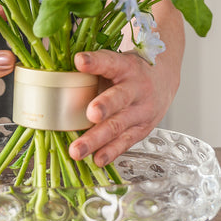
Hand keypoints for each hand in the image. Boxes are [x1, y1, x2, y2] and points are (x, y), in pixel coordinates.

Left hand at [67, 49, 177, 167]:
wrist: (163, 80)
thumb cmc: (129, 71)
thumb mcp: (116, 62)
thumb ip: (93, 69)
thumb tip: (56, 72)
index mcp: (126, 66)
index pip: (110, 62)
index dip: (95, 61)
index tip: (79, 60)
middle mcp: (136, 88)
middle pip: (119, 98)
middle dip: (104, 106)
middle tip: (90, 113)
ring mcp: (141, 111)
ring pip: (118, 126)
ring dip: (97, 139)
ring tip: (78, 150)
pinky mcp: (142, 129)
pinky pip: (125, 142)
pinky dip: (110, 152)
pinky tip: (96, 160)